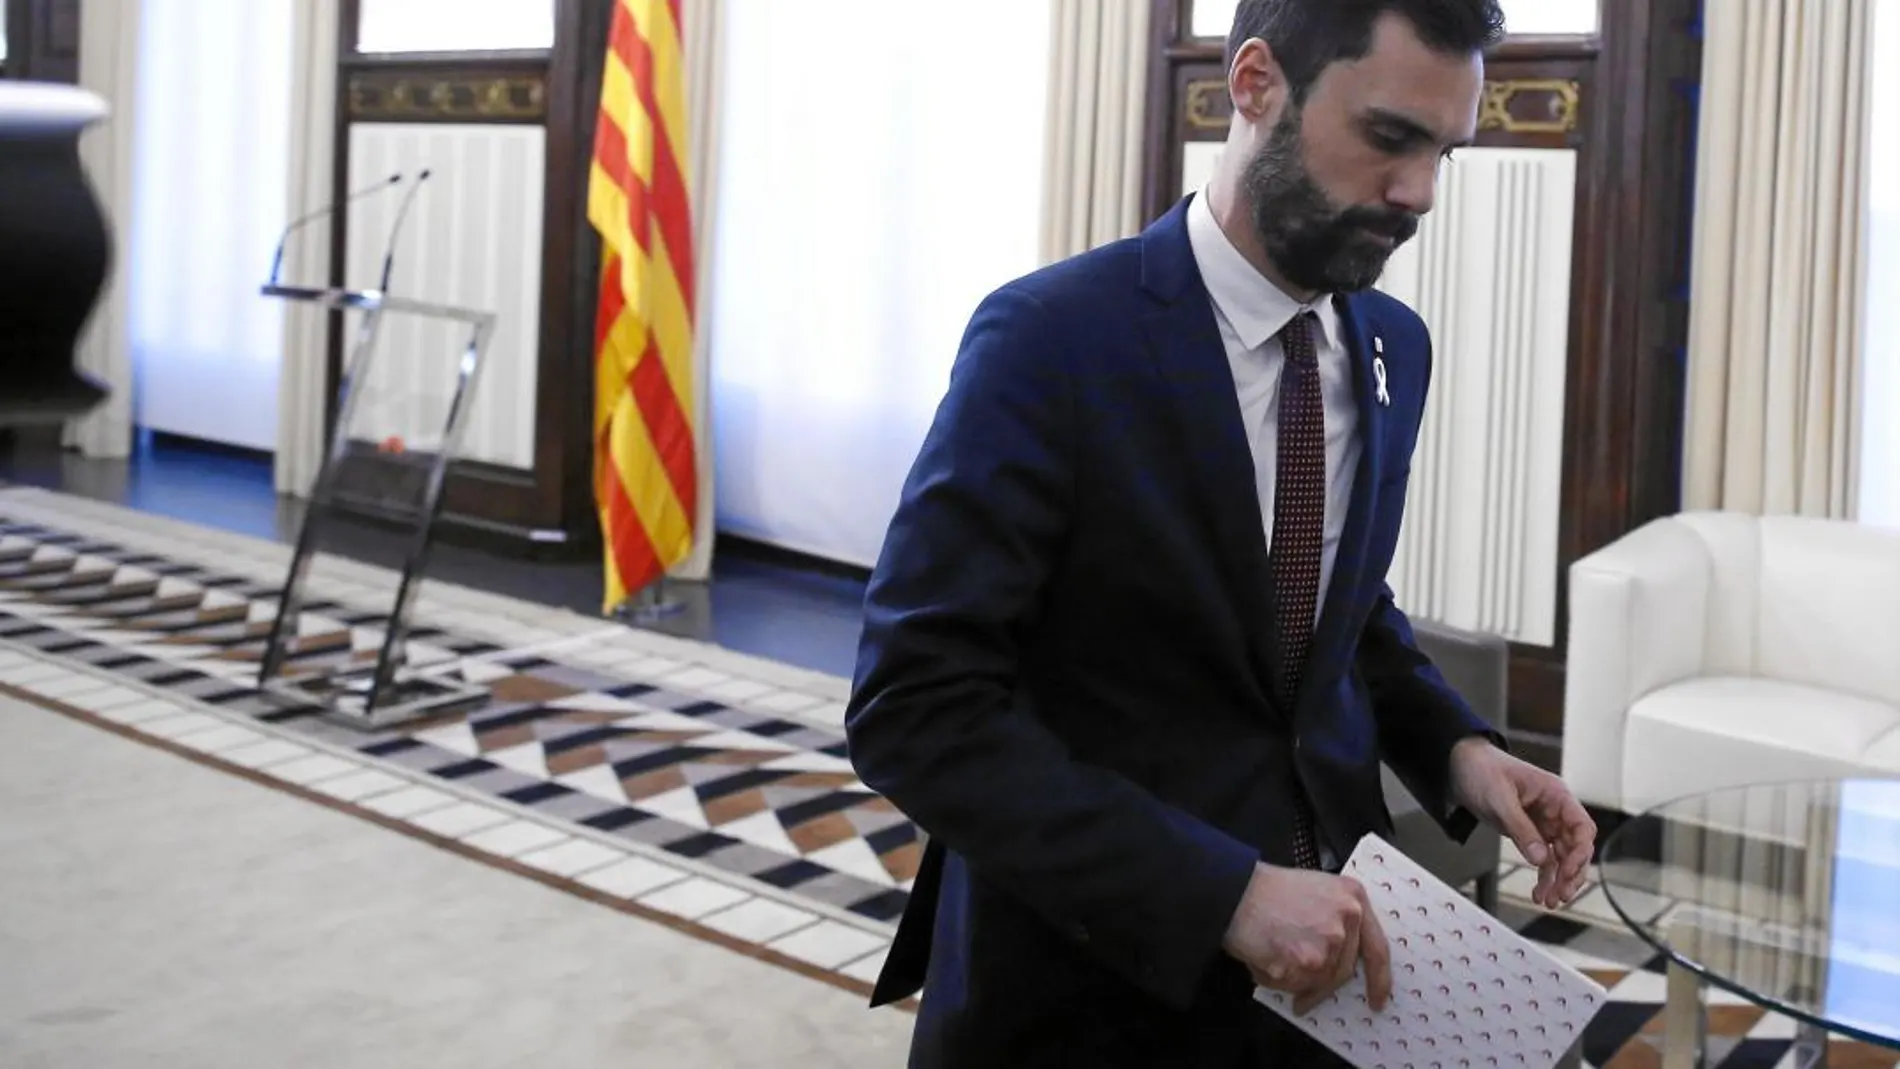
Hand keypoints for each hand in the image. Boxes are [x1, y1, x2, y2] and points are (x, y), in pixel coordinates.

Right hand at [1222, 863, 1391, 1015]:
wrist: (1234, 891)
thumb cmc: (1267, 889)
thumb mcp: (1317, 890)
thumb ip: (1338, 918)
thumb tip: (1342, 957)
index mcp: (1353, 898)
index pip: (1377, 948)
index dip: (1379, 979)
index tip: (1378, 998)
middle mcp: (1345, 922)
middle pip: (1343, 971)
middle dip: (1324, 985)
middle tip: (1307, 995)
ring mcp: (1326, 945)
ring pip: (1318, 982)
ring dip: (1297, 981)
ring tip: (1275, 963)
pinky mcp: (1303, 964)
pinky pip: (1295, 986)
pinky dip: (1279, 982)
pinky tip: (1265, 963)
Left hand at [1449, 737, 1595, 907]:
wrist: (1460, 765)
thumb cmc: (1483, 770)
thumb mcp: (1500, 799)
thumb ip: (1520, 829)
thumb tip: (1540, 859)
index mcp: (1556, 795)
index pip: (1582, 827)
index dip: (1580, 852)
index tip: (1568, 872)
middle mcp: (1555, 810)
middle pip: (1576, 847)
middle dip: (1571, 873)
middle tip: (1561, 896)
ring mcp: (1543, 823)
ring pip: (1561, 857)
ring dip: (1558, 880)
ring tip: (1549, 902)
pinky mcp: (1529, 833)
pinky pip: (1543, 859)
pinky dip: (1543, 877)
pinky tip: (1538, 895)